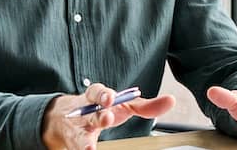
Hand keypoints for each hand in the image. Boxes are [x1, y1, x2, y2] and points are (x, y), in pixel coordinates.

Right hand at [42, 83, 174, 149]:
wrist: (66, 118)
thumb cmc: (102, 109)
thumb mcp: (123, 105)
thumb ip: (145, 105)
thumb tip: (170, 101)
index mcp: (96, 97)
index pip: (97, 92)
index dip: (103, 94)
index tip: (110, 98)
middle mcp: (85, 112)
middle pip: (91, 113)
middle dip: (99, 115)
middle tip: (107, 118)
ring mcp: (77, 128)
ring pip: (79, 134)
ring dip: (84, 140)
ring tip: (89, 148)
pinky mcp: (73, 142)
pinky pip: (77, 147)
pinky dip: (82, 149)